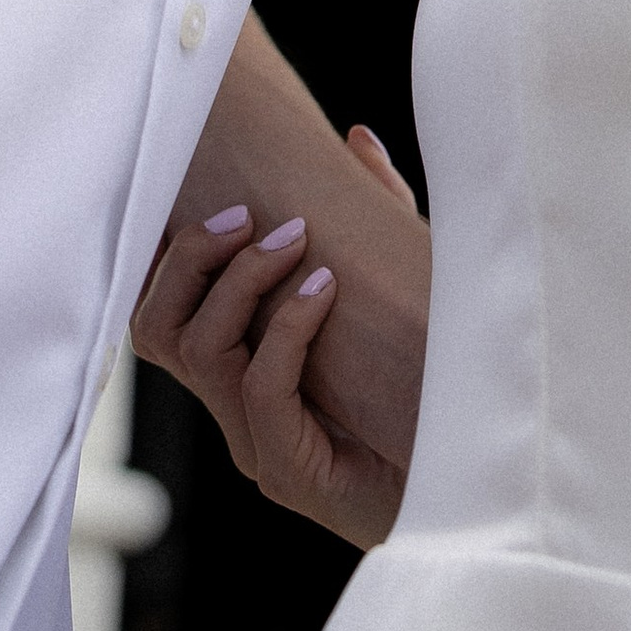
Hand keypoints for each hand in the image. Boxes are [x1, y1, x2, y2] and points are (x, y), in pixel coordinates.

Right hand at [130, 123, 419, 548]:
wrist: (473, 494)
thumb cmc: (433, 389)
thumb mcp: (396, 287)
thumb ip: (376, 215)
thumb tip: (358, 136)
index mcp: (245, 373)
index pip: (162, 313)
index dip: (165, 254)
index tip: (207, 194)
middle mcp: (237, 412)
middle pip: (157, 328)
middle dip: (191, 256)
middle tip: (245, 214)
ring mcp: (258, 447)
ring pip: (198, 352)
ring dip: (240, 281)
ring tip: (293, 240)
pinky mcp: (291, 474)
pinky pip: (261, 388)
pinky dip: (286, 326)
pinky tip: (326, 290)